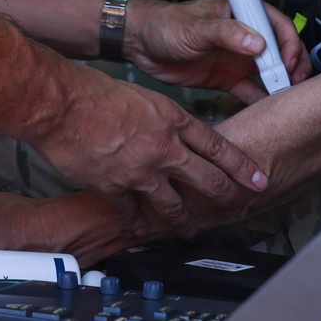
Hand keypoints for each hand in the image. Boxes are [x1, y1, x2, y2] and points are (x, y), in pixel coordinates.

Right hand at [28, 64, 267, 236]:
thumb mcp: (142, 96)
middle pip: (207, 180)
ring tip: (191, 229)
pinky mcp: (115, 187)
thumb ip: (162, 119)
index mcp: (172, 120)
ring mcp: (141, 171)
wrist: (62, 102)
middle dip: (228, 199)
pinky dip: (137, 223)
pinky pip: (133, 213)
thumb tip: (172, 134)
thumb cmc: (95, 91)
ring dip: (185, 221)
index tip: (258, 181)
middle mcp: (164, 148)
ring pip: (174, 205)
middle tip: (239, 210)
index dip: (242, 167)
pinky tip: (141, 229)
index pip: (219, 147)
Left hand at [123, 0, 310, 99]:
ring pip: (270, 72)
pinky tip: (268, 113)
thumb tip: (258, 43)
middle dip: (293, 66)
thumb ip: (226, 32)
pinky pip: (251, 91)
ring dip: (281, 85)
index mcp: (241, 12)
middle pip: (281, 49)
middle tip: (296, 84)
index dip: (289, 43)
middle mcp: (245, 35)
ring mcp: (238, 58)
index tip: (288, 62)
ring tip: (288, 102)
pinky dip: (262, 101)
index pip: (277, 24)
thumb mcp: (196, 26)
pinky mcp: (228, 78)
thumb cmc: (166, 24)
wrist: (140, 45)